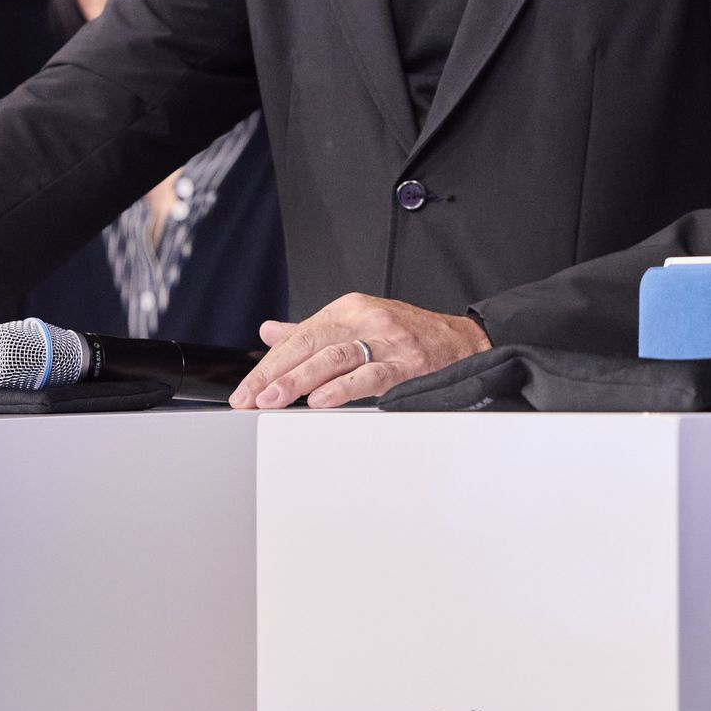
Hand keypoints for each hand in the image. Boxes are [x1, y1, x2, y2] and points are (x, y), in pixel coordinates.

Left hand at [234, 294, 489, 409]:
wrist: (463, 341)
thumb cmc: (407, 335)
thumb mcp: (356, 322)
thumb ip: (311, 330)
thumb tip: (270, 332)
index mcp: (348, 309)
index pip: (298, 337)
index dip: (268, 365)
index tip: (246, 391)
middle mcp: (365, 319)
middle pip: (310, 345)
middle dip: (275, 374)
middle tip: (251, 398)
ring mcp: (387, 340)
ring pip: (335, 357)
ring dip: (300, 381)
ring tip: (274, 400)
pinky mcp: (407, 364)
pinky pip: (371, 375)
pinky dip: (343, 388)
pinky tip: (321, 401)